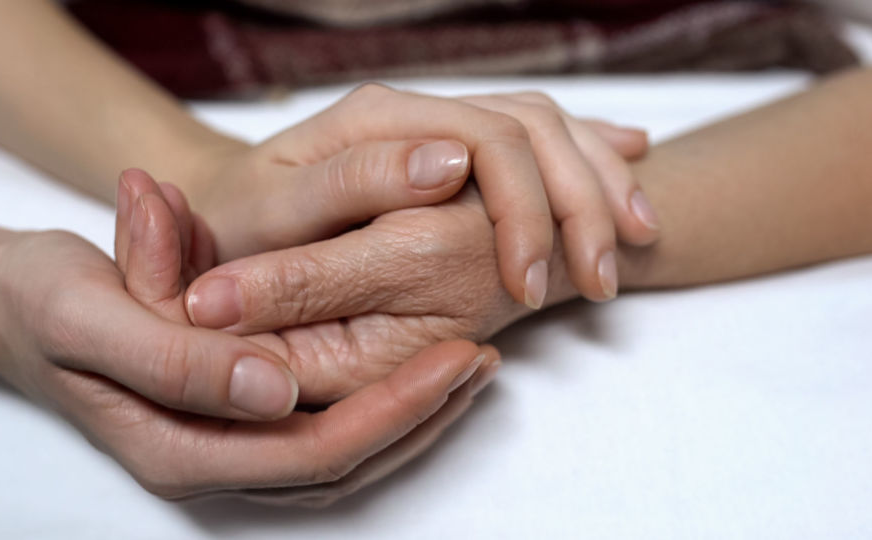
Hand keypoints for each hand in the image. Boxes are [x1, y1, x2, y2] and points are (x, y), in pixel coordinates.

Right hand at [0, 169, 494, 503]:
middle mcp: (205, 462)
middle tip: (480, 357)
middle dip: (417, 417)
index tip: (452, 357)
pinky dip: (375, 401)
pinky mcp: (230, 419)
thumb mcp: (92, 311)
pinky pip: (320, 429)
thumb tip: (272, 387)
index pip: (310, 452)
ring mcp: (220, 446)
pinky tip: (413, 363)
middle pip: (339, 465)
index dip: (390, 412)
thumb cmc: (43, 299)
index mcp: (173, 447)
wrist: (11, 300)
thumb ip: (175, 356)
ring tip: (469, 364)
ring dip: (408, 416)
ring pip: (338, 456)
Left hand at [189, 84, 656, 308]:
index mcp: (379, 118)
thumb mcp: (276, 214)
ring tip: (640, 242)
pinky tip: (633, 163)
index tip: (530, 286)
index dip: (524, 209)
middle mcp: (420, 109)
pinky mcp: (459, 146)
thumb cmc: (243, 222)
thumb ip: (350, 187)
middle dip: (581, 203)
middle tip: (602, 282)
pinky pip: (544, 135)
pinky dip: (592, 154)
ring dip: (601, 181)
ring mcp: (443, 122)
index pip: (486, 140)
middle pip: (534, 128)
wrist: (230, 206)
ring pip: (550, 129)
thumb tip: (449, 162)